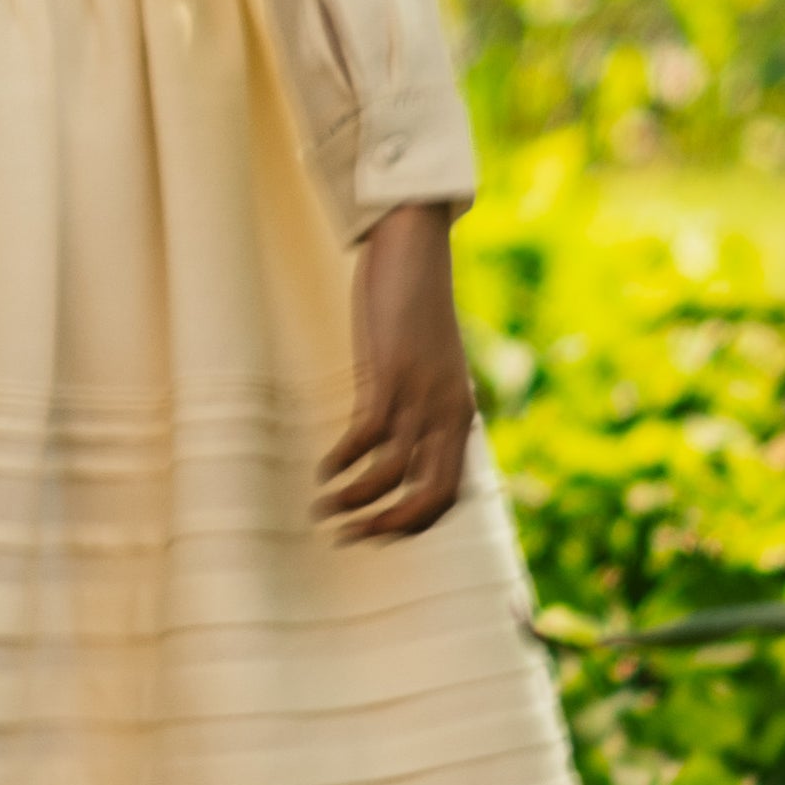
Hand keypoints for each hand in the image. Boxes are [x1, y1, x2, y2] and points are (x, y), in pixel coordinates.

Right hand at [315, 202, 476, 539]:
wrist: (417, 247)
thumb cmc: (416, 305)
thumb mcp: (426, 366)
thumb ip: (418, 404)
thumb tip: (391, 440)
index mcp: (461, 416)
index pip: (448, 494)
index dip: (414, 525)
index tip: (376, 534)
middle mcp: (449, 413)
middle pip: (429, 497)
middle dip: (388, 527)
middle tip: (350, 537)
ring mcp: (422, 396)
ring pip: (393, 474)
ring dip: (356, 501)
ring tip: (324, 509)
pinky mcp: (392, 374)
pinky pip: (368, 437)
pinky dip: (344, 461)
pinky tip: (323, 468)